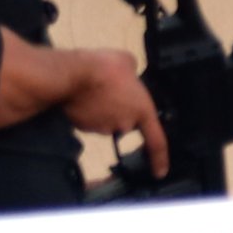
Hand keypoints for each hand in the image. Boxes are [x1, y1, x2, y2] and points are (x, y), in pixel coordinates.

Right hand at [73, 56, 171, 178]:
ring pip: (106, 120)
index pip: (156, 141)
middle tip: (112, 89)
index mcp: (142, 110)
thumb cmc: (105, 67)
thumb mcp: (128, 61)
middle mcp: (124, 124)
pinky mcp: (83, 126)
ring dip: (103, 108)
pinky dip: (87, 109)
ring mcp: (102, 127)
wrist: (72, 75)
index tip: (160, 172)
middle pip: (126, 121)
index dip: (160, 159)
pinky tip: (83, 94)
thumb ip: (132, 72)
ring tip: (95, 87)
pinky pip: (89, 119)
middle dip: (121, 109)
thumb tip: (127, 74)